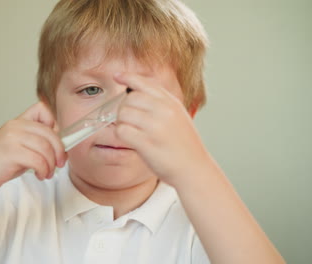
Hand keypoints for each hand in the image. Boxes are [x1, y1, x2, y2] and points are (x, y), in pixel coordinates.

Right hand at [0, 102, 66, 192]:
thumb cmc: (0, 162)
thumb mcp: (20, 146)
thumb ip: (37, 141)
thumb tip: (62, 145)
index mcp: (18, 121)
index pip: (43, 109)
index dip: (54, 123)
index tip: (55, 142)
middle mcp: (15, 126)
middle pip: (50, 132)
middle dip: (59, 150)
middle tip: (59, 163)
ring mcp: (12, 138)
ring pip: (45, 148)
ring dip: (51, 164)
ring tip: (47, 172)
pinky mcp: (11, 152)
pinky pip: (38, 160)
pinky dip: (43, 170)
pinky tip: (40, 175)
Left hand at [114, 70, 209, 186]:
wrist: (194, 169)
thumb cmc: (184, 145)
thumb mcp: (178, 116)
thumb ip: (160, 103)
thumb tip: (134, 89)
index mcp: (171, 102)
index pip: (144, 83)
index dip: (128, 77)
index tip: (117, 76)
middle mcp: (164, 111)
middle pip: (129, 99)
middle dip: (124, 109)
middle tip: (131, 122)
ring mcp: (155, 127)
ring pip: (123, 114)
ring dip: (122, 123)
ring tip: (133, 133)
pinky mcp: (146, 143)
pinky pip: (122, 131)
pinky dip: (122, 135)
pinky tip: (131, 141)